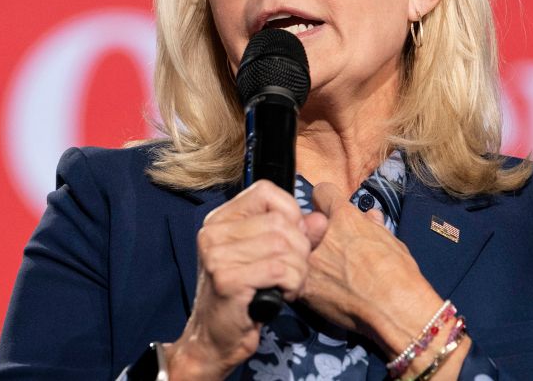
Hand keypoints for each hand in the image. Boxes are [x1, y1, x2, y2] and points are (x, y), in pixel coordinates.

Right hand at [169, 181, 310, 380]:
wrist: (213, 341)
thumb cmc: (243, 298)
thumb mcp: (266, 258)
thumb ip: (294, 235)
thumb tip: (320, 219)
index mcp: (220, 220)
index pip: (266, 191)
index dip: (290, 212)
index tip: (294, 240)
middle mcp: (213, 232)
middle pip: (280, 222)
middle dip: (300, 250)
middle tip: (294, 273)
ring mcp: (217, 255)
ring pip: (284, 246)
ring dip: (299, 271)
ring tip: (288, 286)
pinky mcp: (227, 279)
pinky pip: (281, 270)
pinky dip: (293, 285)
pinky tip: (283, 296)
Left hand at [300, 183, 443, 353]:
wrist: (394, 309)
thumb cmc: (400, 274)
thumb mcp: (392, 241)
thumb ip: (374, 226)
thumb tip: (371, 216)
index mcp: (345, 218)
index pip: (322, 192)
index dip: (326, 202)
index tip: (328, 212)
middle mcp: (322, 234)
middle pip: (306, 223)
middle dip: (314, 231)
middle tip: (328, 248)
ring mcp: (310, 261)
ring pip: (298, 251)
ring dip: (309, 259)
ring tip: (327, 274)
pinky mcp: (304, 287)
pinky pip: (297, 278)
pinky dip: (306, 284)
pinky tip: (322, 293)